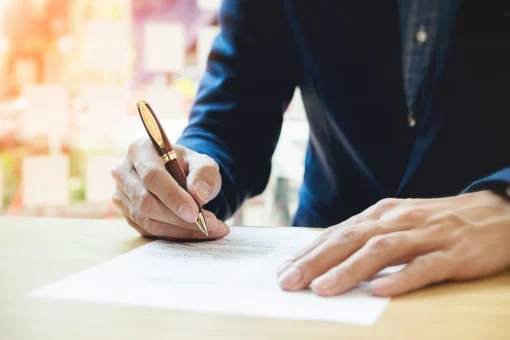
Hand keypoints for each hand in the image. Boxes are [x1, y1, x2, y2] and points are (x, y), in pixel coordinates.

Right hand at [111, 138, 228, 240]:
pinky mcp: (127, 214)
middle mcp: (124, 172)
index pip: (152, 176)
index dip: (173, 196)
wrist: (179, 175)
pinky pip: (149, 231)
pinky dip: (175, 234)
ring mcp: (122, 195)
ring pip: (148, 221)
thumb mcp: (203, 162)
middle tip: (209, 224)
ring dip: (180, 229)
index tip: (195, 212)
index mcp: (141, 150)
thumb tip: (199, 194)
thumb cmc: (189, 166)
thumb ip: (204, 173)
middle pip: (146, 202)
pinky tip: (196, 231)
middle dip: (179, 218)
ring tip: (211, 229)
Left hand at [277, 191, 509, 295]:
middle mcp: (399, 220)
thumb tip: (327, 259)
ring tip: (323, 288)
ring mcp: (427, 236)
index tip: (284, 272)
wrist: (496, 213)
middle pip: (352, 238)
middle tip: (290, 281)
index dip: (309, 253)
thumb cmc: (437, 223)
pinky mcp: (454, 254)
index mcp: (382, 214)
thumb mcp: (398, 223)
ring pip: (382, 250)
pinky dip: (401, 278)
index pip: (338, 233)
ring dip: (349, 270)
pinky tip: (381, 291)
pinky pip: (425, 267)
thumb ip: (367, 238)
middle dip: (317, 260)